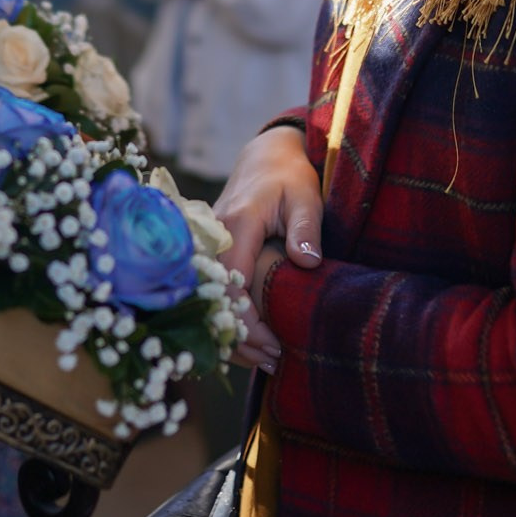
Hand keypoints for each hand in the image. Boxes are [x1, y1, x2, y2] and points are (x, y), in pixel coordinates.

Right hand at [212, 124, 321, 372]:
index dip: (250, 324)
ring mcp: (209, 246)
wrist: (267, 156)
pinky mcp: (212, 254)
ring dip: (233, 335)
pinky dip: (228, 321)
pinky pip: (212, 293)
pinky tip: (252, 342)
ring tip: (267, 359)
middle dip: (241, 339)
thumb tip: (306, 262)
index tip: (276, 345)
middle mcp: (214, 237)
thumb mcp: (307, 196)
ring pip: (209, 302)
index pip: (233, 286)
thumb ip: (305, 228)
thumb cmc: (291, 176)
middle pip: (216, 301)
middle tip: (276, 360)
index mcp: (237, 223)